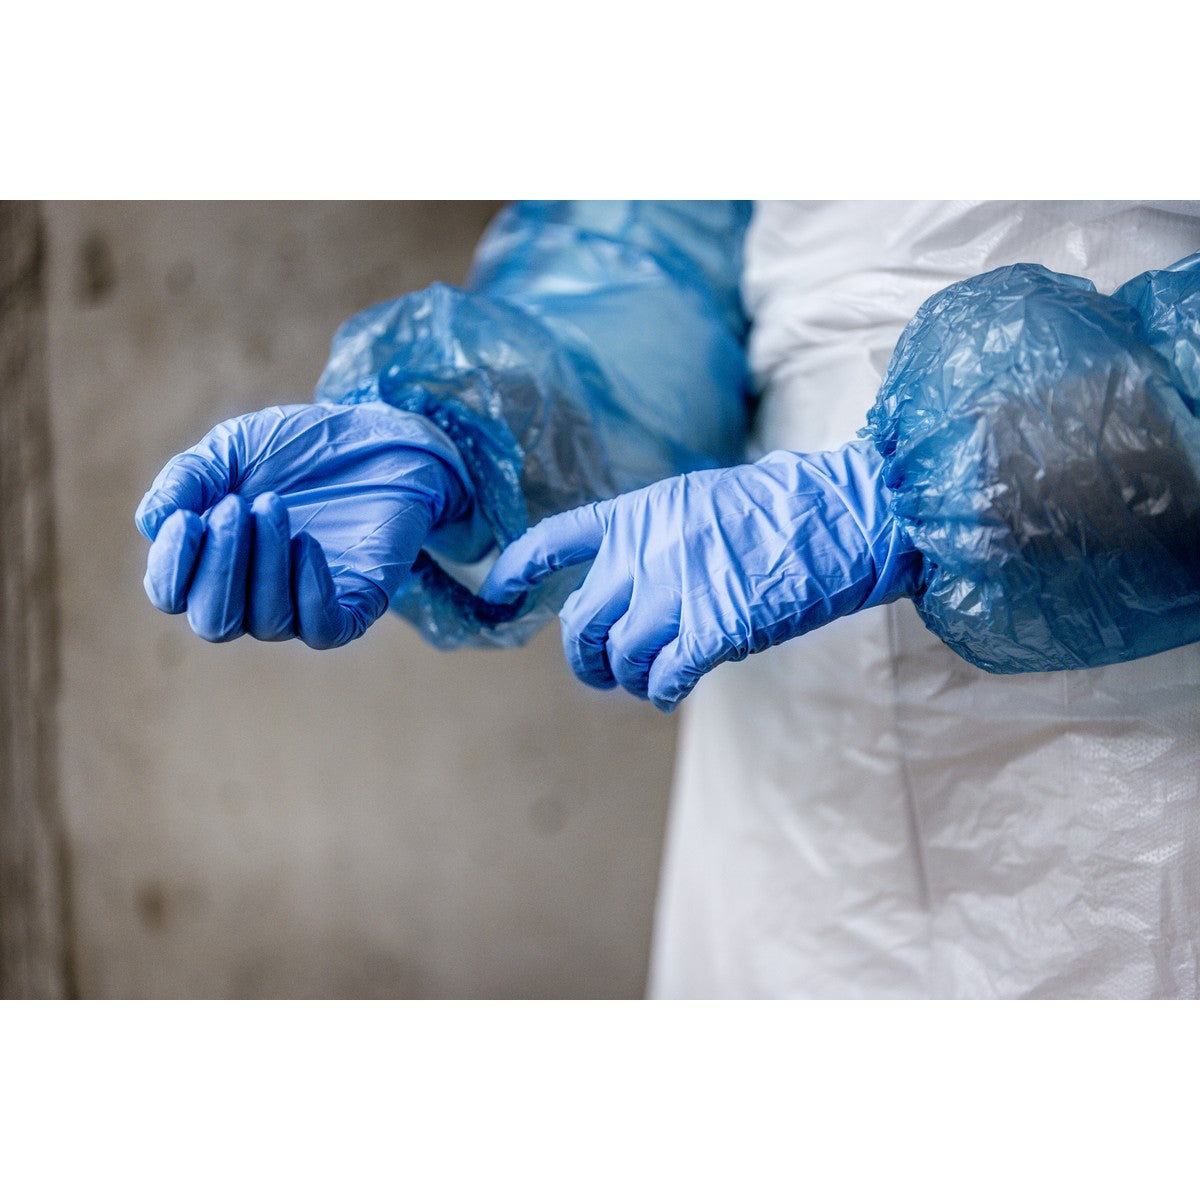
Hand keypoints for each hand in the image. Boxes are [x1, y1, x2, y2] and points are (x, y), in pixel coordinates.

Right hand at [135, 402, 473, 647]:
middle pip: (214, 621)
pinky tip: (308, 544)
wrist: (377, 439)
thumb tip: (149, 523)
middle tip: (239, 506)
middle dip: (221, 566)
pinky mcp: (353, 605)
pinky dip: (311, 591)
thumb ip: (189, 480)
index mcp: (209, 560)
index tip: (188, 518)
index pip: (170, 594)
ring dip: (265, 564)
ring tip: (275, 506)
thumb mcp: (233, 448)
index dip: (171, 566)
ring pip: (266, 621)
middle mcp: (250, 594)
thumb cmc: (298, 446)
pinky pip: (323, 629)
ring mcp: (302, 603)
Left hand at [479, 441, 921, 710]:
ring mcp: (677, 590)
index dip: (517, 571)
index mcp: (637, 514)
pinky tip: (673, 688)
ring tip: (651, 678)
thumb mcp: (698, 504)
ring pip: (619, 656)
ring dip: (629, 678)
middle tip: (601, 670)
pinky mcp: (714, 628)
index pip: (554, 541)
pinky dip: (661, 691)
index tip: (495, 593)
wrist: (840, 513)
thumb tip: (623, 597)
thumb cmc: (780, 511)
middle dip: (583, 655)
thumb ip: (652, 543)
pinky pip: (664, 677)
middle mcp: (645, 551)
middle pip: (579, 621)